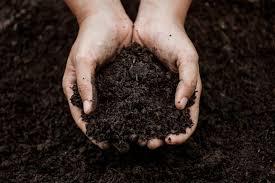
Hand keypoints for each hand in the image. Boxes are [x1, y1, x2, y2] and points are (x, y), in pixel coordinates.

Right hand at [62, 0, 132, 148]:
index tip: (103, 144)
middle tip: (122, 145)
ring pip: (115, 109)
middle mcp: (92, 90)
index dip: (91, 131)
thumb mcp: (84, 59)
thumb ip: (84, 85)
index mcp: (76, 87)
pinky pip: (127, 97)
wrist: (108, 18)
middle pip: (99, 116)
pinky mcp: (122, 80)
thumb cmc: (91, 36)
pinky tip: (144, 117)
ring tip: (136, 135)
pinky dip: (134, 108)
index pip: (82, 116)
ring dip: (124, 122)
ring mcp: (108, 86)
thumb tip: (89, 112)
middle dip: (110, 131)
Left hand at [133, 0, 201, 148]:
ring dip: (145, 129)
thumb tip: (181, 106)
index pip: (188, 119)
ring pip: (151, 116)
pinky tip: (125, 120)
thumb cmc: (175, 39)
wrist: (154, 22)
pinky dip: (133, 114)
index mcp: (187, 92)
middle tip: (149, 143)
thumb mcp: (188, 58)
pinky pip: (137, 103)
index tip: (170, 140)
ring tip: (136, 137)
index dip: (181, 133)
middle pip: (168, 122)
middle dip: (160, 136)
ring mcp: (155, 92)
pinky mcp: (140, 86)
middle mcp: (171, 95)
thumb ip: (188, 81)